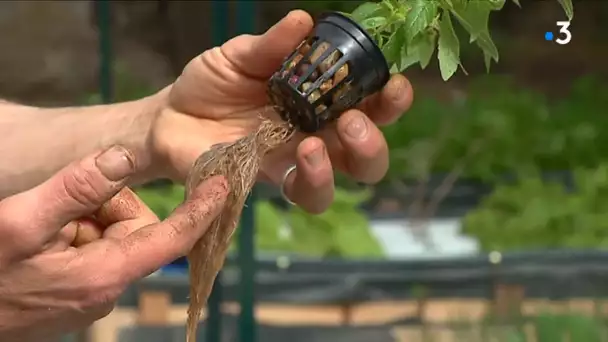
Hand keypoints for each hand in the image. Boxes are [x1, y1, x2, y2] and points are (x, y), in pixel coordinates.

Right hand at [0, 146, 227, 341]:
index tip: (225, 182)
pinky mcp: (77, 290)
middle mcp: (108, 288)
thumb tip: (126, 156)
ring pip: (111, 234)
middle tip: (61, 205)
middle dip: (106, 205)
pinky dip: (74, 232)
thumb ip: (78, 187)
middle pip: (135, 227)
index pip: (173, 239)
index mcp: (106, 275)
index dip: (201, 209)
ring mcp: (91, 292)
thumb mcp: (23, 221)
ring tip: (43, 224)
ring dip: (85, 218)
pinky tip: (43, 236)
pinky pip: (93, 248)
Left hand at [151, 10, 412, 212]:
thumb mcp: (240, 56)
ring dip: (342, 166)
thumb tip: (303, 21)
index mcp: (319, 102)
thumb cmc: (212, 84)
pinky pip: (302, 193)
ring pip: (340, 183)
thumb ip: (271, 46)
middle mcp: (316, 136)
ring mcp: (294, 164)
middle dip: (372, 141)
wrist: (170, 116)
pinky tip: (296, 155)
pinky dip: (310, 178)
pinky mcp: (269, 182)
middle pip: (366, 154)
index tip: (391, 85)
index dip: (389, 100)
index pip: (368, 106)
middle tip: (352, 120)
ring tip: (314, 143)